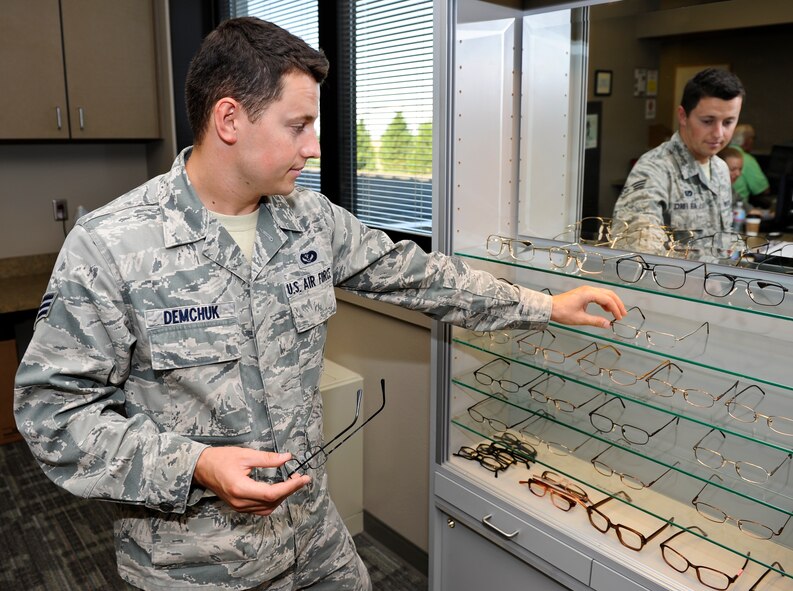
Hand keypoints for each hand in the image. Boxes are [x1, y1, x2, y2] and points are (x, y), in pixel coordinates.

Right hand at [193, 446, 309, 515]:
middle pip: (272, 502)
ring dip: (282, 497)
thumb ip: (267, 459)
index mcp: (240, 488)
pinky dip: (272, 501)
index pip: (272, 493)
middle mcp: (240, 502)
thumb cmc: (220, 459)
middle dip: (289, 490)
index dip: (290, 487)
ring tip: (291, 482)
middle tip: (300, 477)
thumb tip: (287, 458)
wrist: (201, 468)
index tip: (304, 478)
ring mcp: (239, 507)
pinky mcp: (239, 507)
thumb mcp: (245, 455)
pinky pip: (260, 509)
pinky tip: (278, 490)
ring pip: (267, 508)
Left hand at [550, 285, 625, 328]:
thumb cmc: (563, 312)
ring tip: (616, 313)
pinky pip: (598, 295)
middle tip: (623, 314)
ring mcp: (586, 290)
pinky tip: (605, 310)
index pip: (608, 300)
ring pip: (604, 293)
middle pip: (609, 294)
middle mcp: (589, 289)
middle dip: (617, 304)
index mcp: (589, 294)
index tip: (619, 318)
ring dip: (612, 302)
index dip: (616, 309)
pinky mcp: (583, 293)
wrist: (549, 307)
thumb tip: (608, 325)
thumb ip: (595, 321)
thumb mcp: (580, 319)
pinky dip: (604, 301)